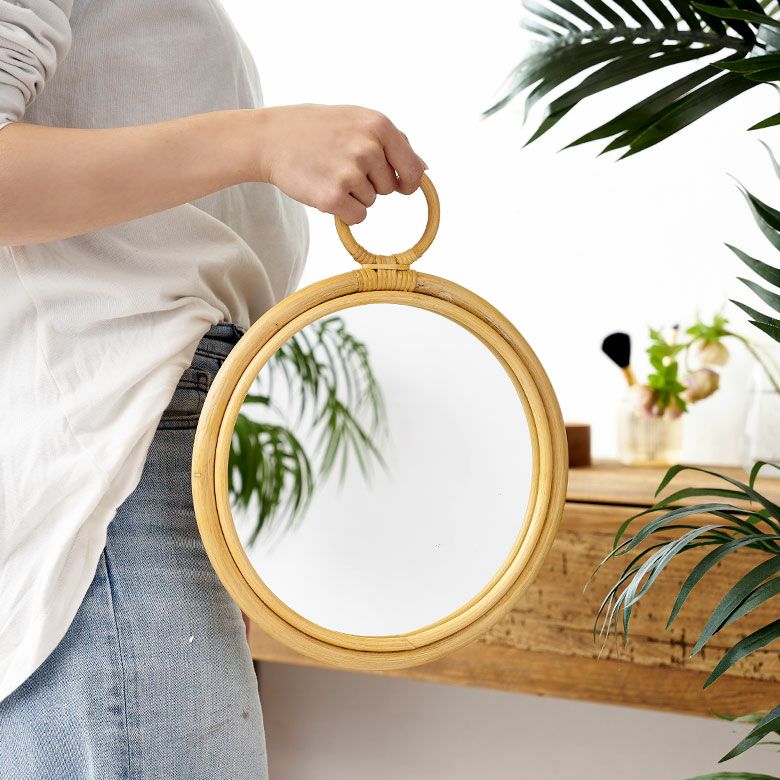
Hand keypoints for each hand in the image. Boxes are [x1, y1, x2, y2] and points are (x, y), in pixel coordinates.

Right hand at [252, 104, 427, 224]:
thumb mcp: (357, 121)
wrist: (271, 138)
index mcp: (378, 125)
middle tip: (341, 165)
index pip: (413, 169)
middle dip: (371, 183)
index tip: (401, 186)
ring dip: (353, 195)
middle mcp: (368, 147)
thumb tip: (423, 169)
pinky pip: (357, 217)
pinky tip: (324, 190)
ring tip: (328, 172)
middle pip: (389, 188)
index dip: (408, 182)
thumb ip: (392, 143)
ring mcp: (350, 172)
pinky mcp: (333, 197)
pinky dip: (344, 211)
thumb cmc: (317, 130)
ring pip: (371, 202)